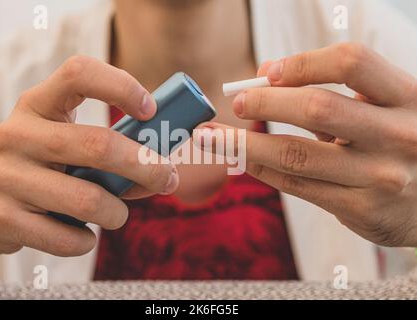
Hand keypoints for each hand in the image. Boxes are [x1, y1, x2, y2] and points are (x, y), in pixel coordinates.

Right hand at [0, 56, 178, 255]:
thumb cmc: (37, 167)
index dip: (122, 86)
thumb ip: (106, 148)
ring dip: (117, 213)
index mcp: (37, 104)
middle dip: (146, 166)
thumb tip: (162, 169)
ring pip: (88, 199)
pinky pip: (66, 237)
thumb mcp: (61, 141)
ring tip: (117, 215)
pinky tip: (87, 234)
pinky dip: (87, 240)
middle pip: (98, 144)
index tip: (151, 111)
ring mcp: (5, 176)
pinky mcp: (1, 217)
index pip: (79, 73)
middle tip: (167, 178)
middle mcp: (17, 133)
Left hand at [200, 43, 416, 246]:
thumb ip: (335, 93)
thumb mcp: (386, 110)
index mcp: (408, 96)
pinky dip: (261, 169)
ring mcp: (380, 176)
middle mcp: (398, 135)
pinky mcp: (362, 209)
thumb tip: (267, 74)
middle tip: (237, 101)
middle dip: (265, 102)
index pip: (351, 62)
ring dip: (244, 143)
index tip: (269, 71)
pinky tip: (242, 159)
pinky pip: (297, 185)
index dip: (303, 62)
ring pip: (296, 155)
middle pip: (317, 108)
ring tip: (212, 136)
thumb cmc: (402, 144)